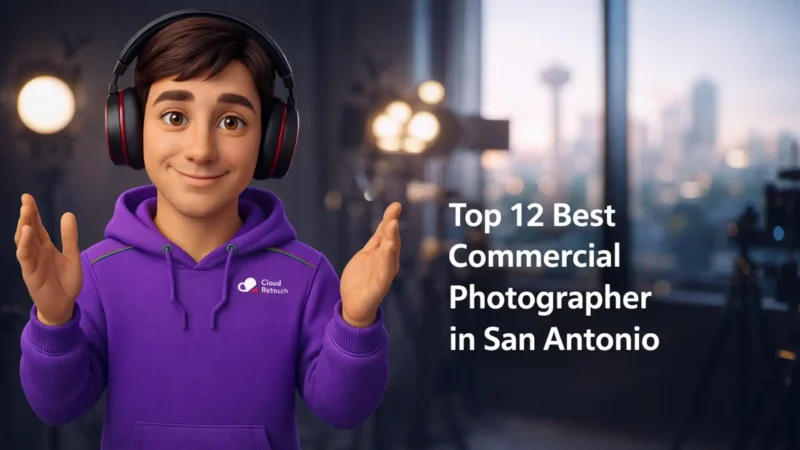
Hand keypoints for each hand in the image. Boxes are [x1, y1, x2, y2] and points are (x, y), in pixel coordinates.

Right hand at [14, 194, 81, 325]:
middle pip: (28, 230)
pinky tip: (26, 233)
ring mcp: (31, 262)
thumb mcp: (72, 255)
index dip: (33, 212)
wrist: (65, 305)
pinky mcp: (30, 273)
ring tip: (26, 213)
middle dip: (26, 215)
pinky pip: (24, 257)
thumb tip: (68, 213)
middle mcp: (36, 252)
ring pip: (23, 242)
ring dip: (23, 227)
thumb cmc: (66, 281)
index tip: (28, 197)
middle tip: (26, 200)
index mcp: (45, 247)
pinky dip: (24, 245)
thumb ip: (69, 237)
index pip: (37, 226)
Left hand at [340, 202, 401, 327]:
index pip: (386, 233)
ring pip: (390, 253)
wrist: (354, 306)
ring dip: (392, 238)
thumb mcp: (366, 255)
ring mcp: (385, 273)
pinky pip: (385, 270)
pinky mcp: (381, 285)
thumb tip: (385, 223)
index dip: (390, 219)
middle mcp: (387, 261)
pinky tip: (389, 247)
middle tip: (394, 211)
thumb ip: (376, 241)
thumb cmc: (361, 280)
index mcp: (383, 253)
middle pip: (391, 240)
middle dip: (392, 226)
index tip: (396, 205)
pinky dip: (388, 258)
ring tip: (392, 225)